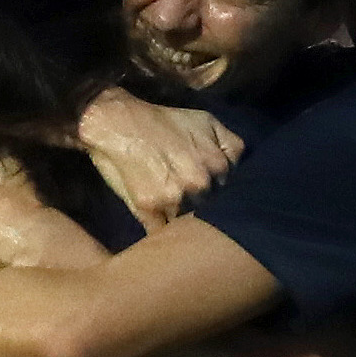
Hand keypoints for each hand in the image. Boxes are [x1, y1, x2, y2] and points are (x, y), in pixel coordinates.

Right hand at [77, 90, 242, 229]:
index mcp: (217, 164)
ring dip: (183, 222)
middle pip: (210, 208)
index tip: (208, 190)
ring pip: (188, 222)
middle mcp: (200, 183)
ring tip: (172, 215)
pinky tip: (161, 234)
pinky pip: (162, 233)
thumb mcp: (206, 121)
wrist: (117, 123)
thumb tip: (238, 171)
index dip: (218, 191)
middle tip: (188, 200)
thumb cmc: (162, 121)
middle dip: (202, 206)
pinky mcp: (149, 210)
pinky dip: (162, 235)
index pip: (230, 191)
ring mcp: (175, 199)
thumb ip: (231, 146)